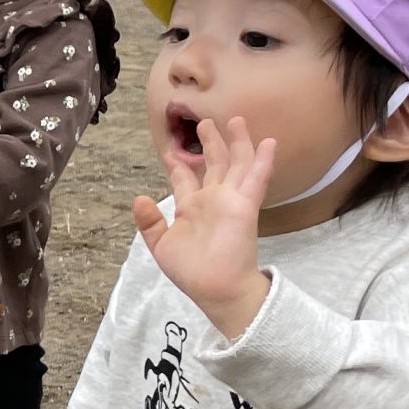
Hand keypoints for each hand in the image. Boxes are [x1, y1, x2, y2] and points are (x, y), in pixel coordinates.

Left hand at [136, 114, 273, 339]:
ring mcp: (230, 200)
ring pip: (236, 164)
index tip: (171, 151)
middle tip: (205, 122)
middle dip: (210, 143)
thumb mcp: (160, 246)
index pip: (184, 180)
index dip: (178, 165)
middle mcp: (211, 200)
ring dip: (238, 142)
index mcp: (189, 208)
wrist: (215, 288)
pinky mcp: (245, 205)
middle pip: (213, 164)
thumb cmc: (190, 271)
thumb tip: (139, 198)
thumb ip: (149, 222)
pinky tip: (268, 142)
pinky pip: (256, 178)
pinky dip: (263, 160)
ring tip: (237, 120)